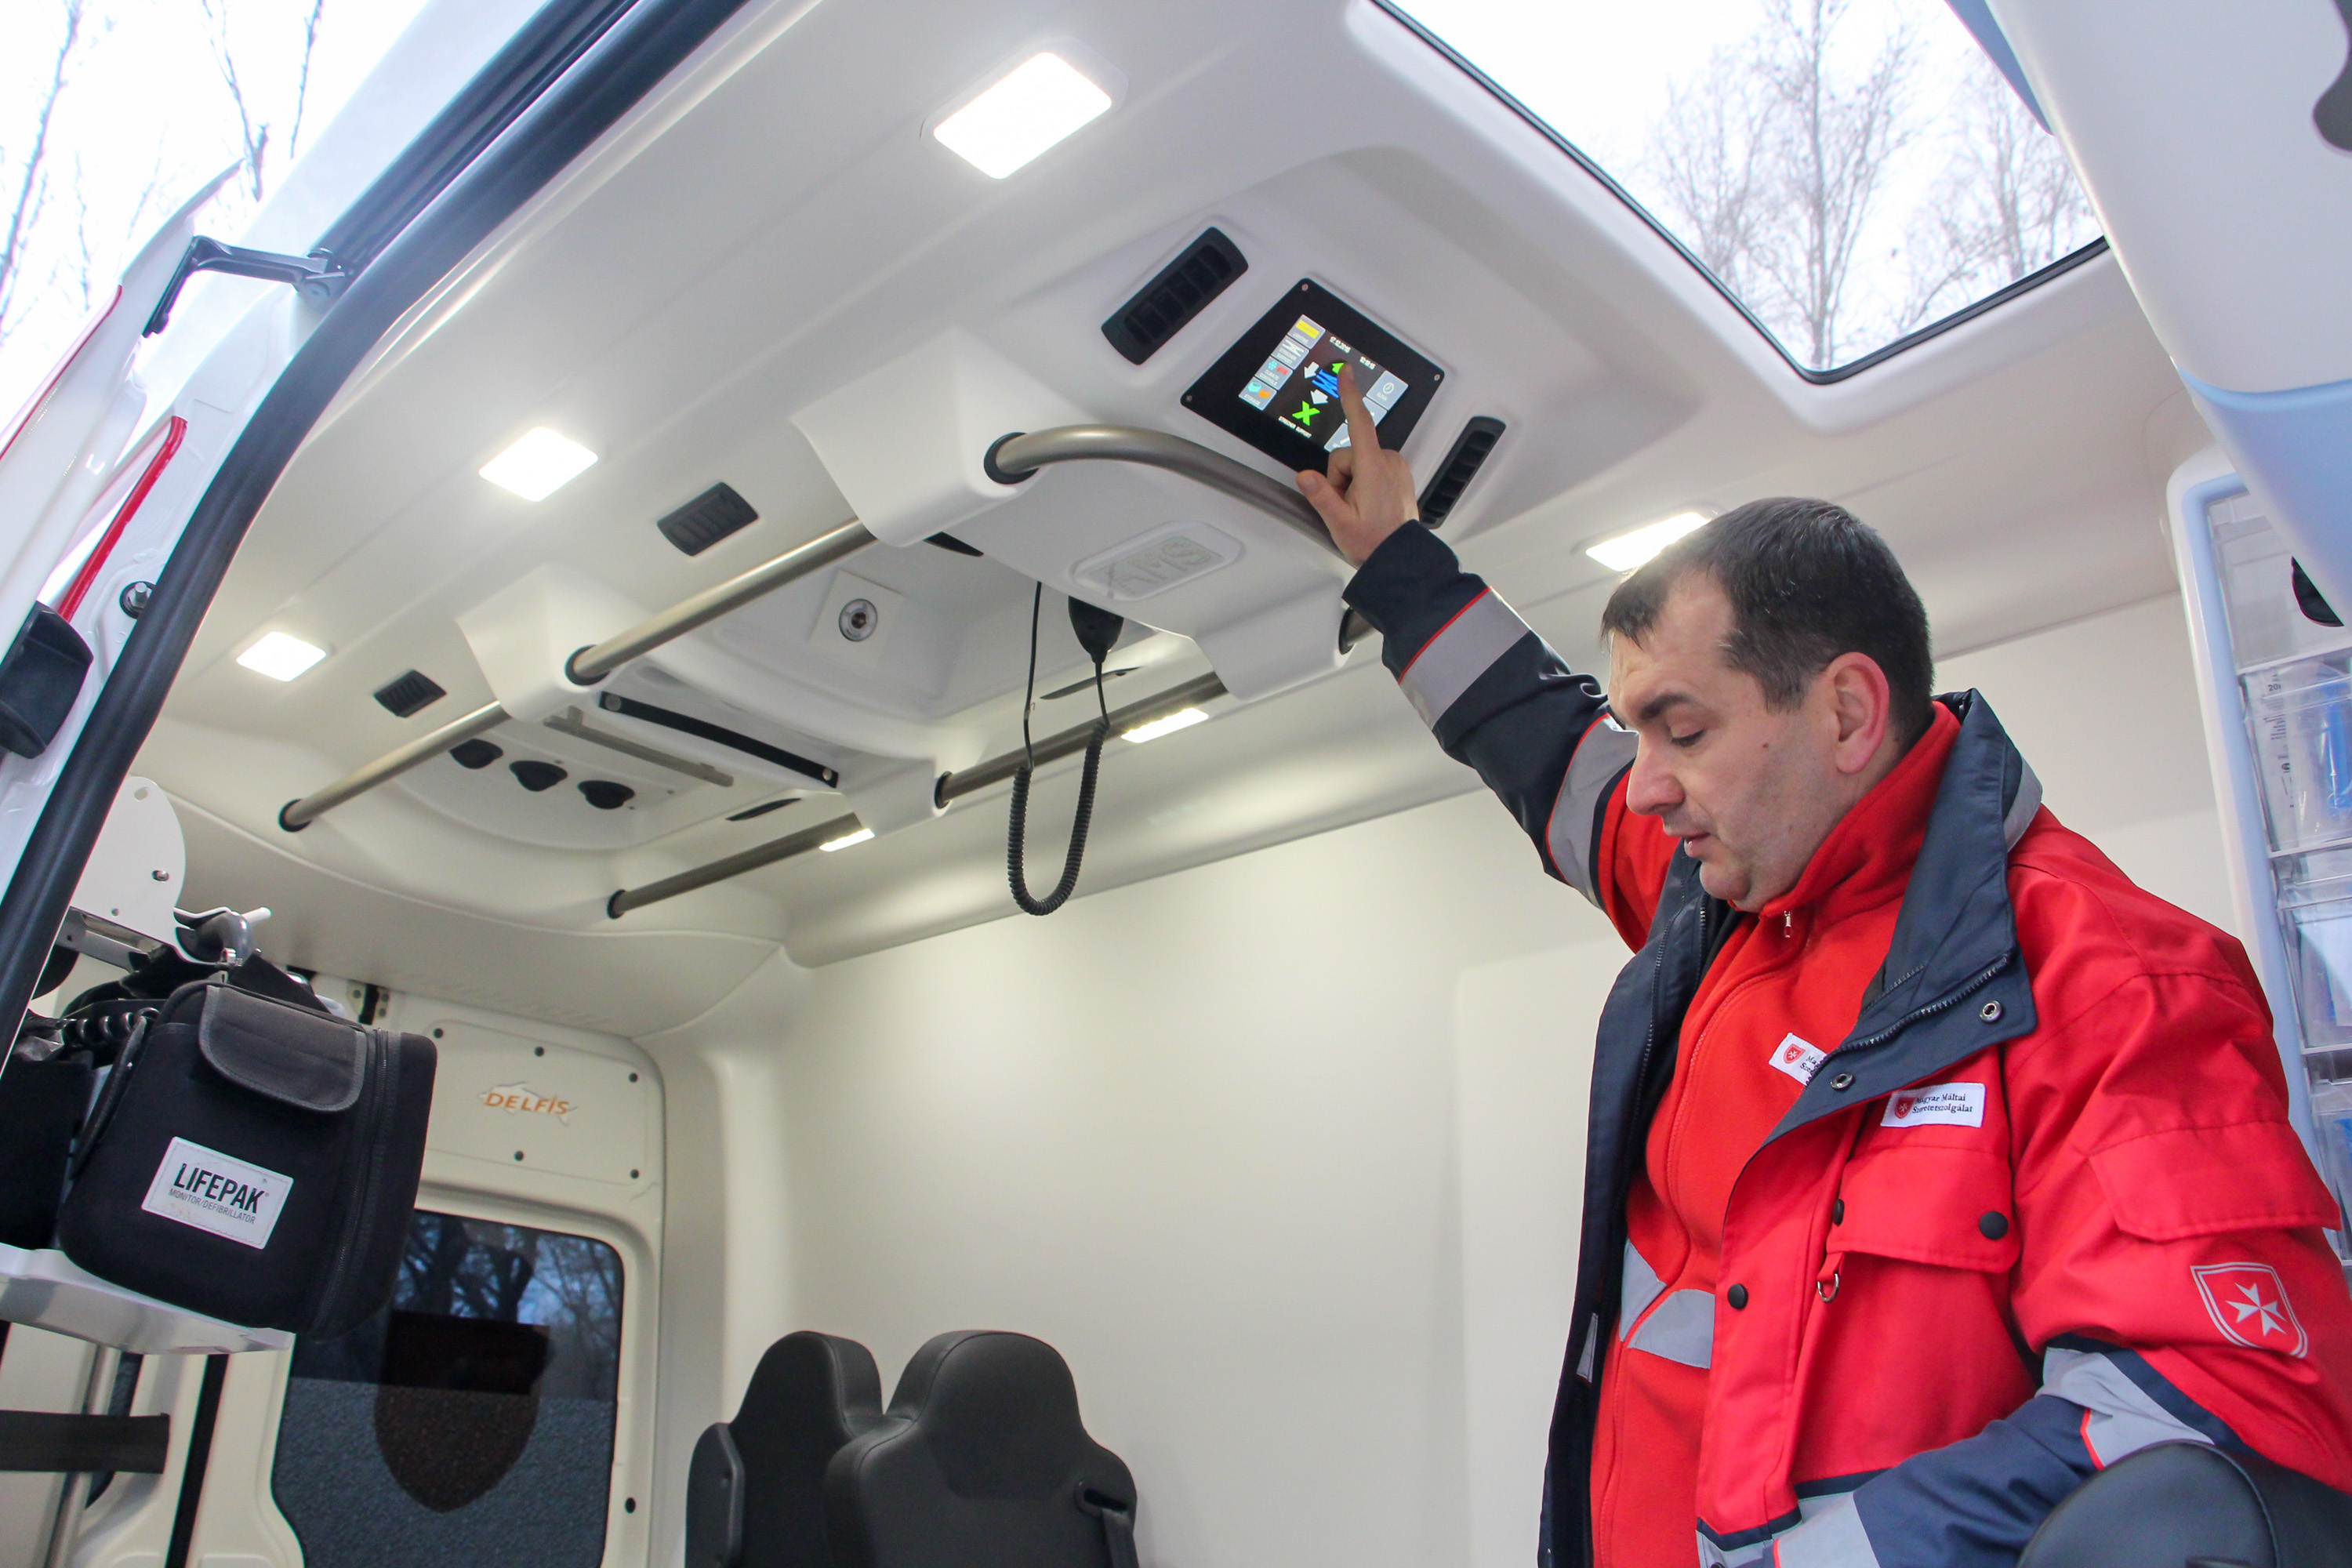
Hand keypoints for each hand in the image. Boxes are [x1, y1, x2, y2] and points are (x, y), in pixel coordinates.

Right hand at [1296, 363, 1417, 566]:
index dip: (1350, 395)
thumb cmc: (1373, 542)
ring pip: (1359, 461)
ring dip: (1352, 481)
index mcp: (1374, 468)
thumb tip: (1306, 477)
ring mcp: (1396, 467)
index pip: (1359, 423)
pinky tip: (1369, 503)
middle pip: (1348, 454)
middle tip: (1347, 504)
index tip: (1346, 373)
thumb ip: (1322, 497)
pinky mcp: (1398, 473)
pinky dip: (1365, 482)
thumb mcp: (1340, 523)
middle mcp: (1388, 461)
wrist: (1399, 557)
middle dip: (1340, 476)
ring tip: (1359, 507)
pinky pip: (1372, 468)